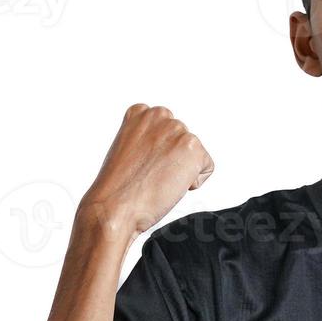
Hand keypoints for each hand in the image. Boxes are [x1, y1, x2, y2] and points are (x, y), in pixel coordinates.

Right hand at [77, 103, 213, 239]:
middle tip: (149, 175)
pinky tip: (169, 186)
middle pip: (182, 142)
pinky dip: (193, 182)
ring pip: (194, 155)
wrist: (115, 207)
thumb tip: (163, 148)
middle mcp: (160, 115)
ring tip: (157, 180)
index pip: (166, 130)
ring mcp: (178, 130)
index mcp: (141, 113)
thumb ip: (146, 139)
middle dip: (172, 160)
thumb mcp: (125, 149)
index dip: (157, 154)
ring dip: (181, 171)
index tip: (142, 165)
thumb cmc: (118, 187)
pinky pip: (206, 168)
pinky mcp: (193, 149)